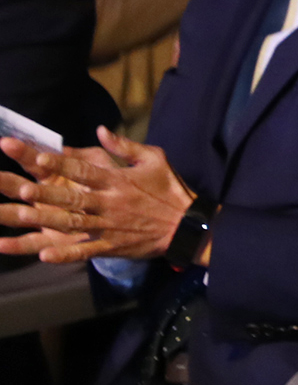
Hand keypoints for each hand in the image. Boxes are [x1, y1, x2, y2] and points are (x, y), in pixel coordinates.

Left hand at [0, 129, 198, 263]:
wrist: (189, 225)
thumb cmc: (170, 189)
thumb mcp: (154, 159)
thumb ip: (125, 146)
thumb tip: (100, 129)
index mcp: (118, 181)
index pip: (85, 171)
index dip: (61, 165)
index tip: (39, 158)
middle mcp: (110, 204)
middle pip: (73, 198)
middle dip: (47, 194)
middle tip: (22, 189)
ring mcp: (110, 227)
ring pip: (73, 223)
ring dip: (47, 221)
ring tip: (21, 216)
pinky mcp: (113, 246)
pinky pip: (86, 251)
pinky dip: (66, 255)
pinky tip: (44, 255)